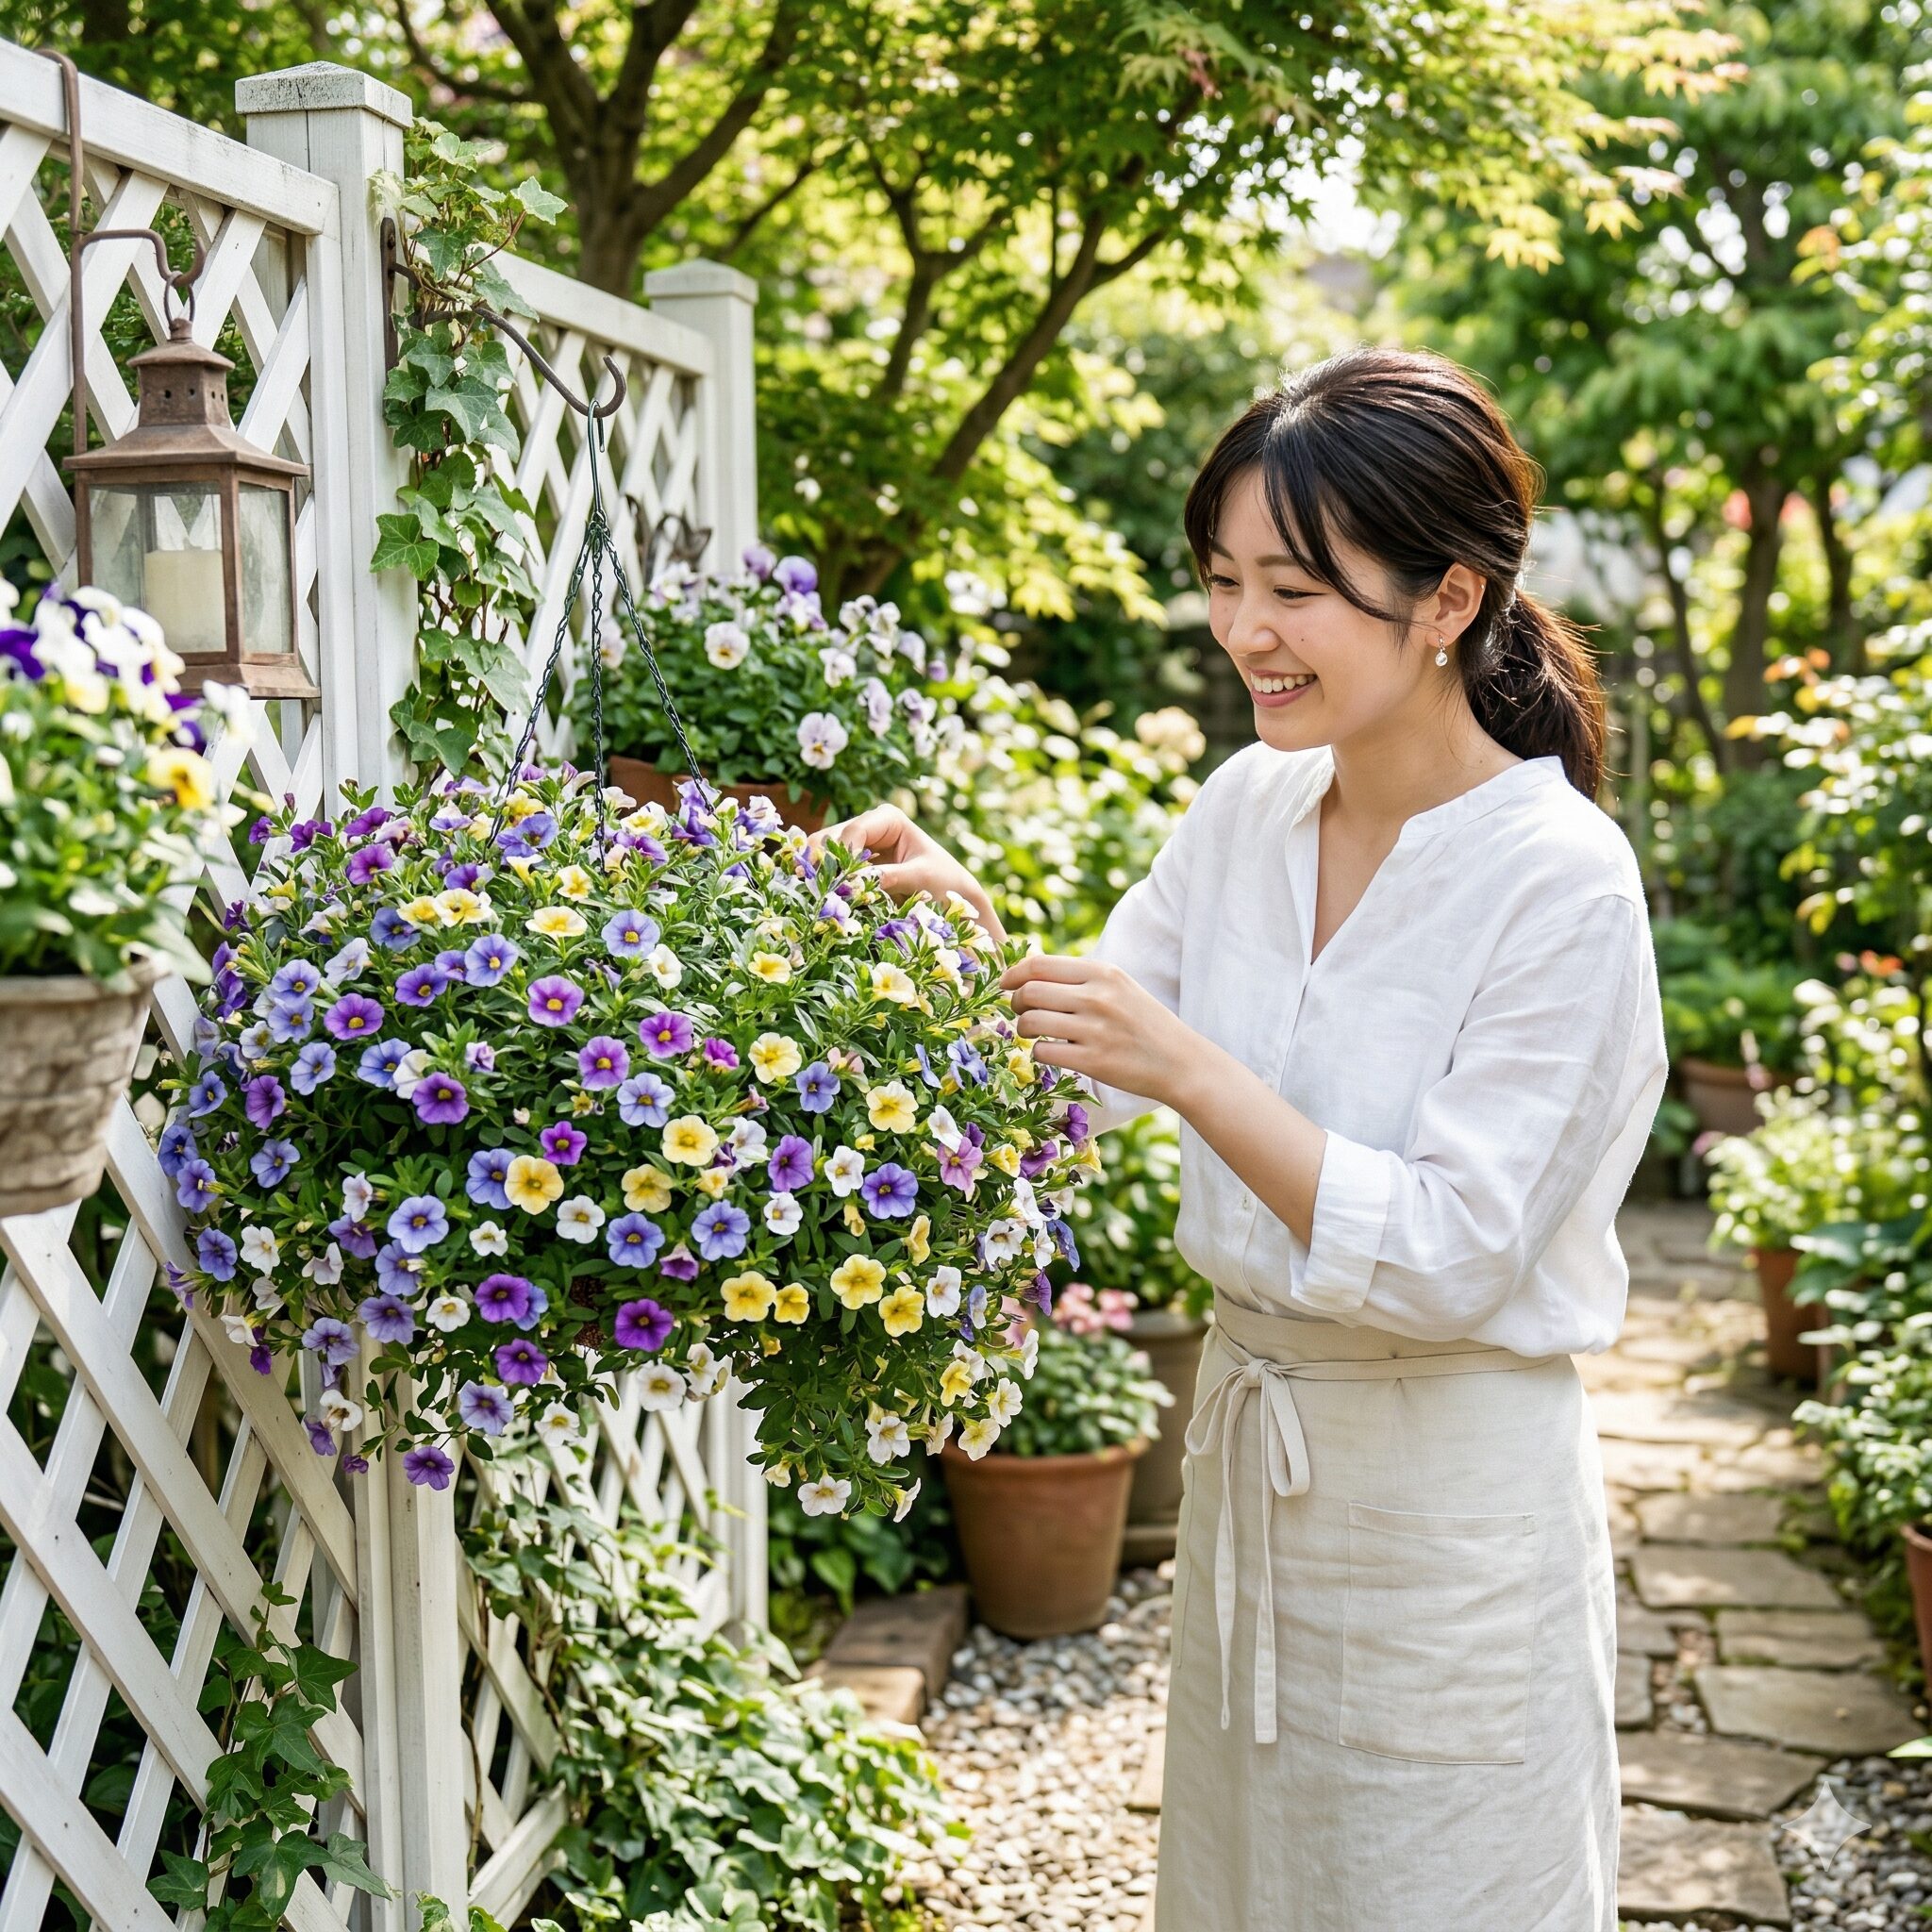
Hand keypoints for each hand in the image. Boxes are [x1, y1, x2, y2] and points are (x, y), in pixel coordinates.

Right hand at [809, 804, 1006, 942]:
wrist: (953, 896)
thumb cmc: (945, 881)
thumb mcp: (921, 878)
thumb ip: (892, 877)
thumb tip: (859, 881)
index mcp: (888, 818)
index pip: (855, 831)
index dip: (842, 854)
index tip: (839, 881)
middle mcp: (868, 826)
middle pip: (831, 838)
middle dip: (822, 862)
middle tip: (812, 889)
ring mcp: (857, 845)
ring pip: (823, 854)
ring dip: (819, 873)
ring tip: (812, 896)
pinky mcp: (852, 866)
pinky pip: (829, 870)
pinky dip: (823, 882)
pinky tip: (816, 898)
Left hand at [999, 952, 1198, 1104]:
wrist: (1179, 1061)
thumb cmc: (1143, 1022)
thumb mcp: (1118, 986)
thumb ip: (1080, 978)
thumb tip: (1029, 973)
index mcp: (1102, 972)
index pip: (1039, 965)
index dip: (1013, 974)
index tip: (1005, 985)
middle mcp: (1097, 997)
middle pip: (1030, 992)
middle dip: (1015, 1002)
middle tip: (1020, 1011)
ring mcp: (1095, 1029)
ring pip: (1031, 1021)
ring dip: (1023, 1028)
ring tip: (1033, 1033)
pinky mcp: (1093, 1061)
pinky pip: (1043, 1052)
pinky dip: (1038, 1052)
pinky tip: (1050, 1052)